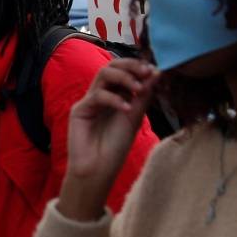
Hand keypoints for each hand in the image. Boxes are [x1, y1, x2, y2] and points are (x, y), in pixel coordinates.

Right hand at [60, 59, 158, 220]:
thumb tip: (157, 72)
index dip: (138, 67)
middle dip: (131, 66)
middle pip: (111, 65)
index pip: (124, 70)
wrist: (98, 170)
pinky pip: (97, 96)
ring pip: (103, 74)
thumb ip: (143, 96)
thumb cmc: (115, 147)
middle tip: (146, 72)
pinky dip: (114, 99)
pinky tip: (126, 110)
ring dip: (124, 77)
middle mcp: (100, 94)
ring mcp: (89, 101)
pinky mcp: (79, 110)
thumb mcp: (135, 118)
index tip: (155, 71)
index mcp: (114, 95)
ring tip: (138, 89)